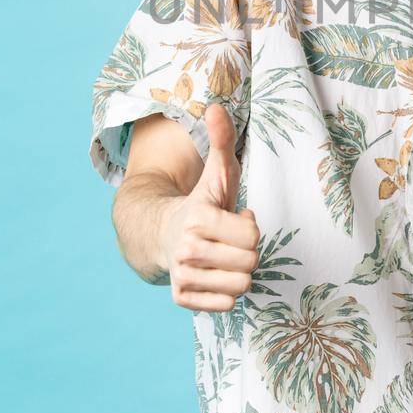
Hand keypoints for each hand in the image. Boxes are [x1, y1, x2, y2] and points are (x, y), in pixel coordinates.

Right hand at [158, 102, 259, 312]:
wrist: (159, 234)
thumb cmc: (201, 203)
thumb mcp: (216, 172)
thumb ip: (221, 141)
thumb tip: (216, 106)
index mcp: (198, 217)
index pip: (253, 235)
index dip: (249, 226)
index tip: (234, 218)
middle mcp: (187, 249)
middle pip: (250, 263)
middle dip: (246, 252)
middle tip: (229, 240)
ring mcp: (182, 275)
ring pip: (241, 287)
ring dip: (238, 272)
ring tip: (223, 257)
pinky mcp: (181, 298)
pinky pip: (225, 306)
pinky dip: (225, 294)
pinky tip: (214, 276)